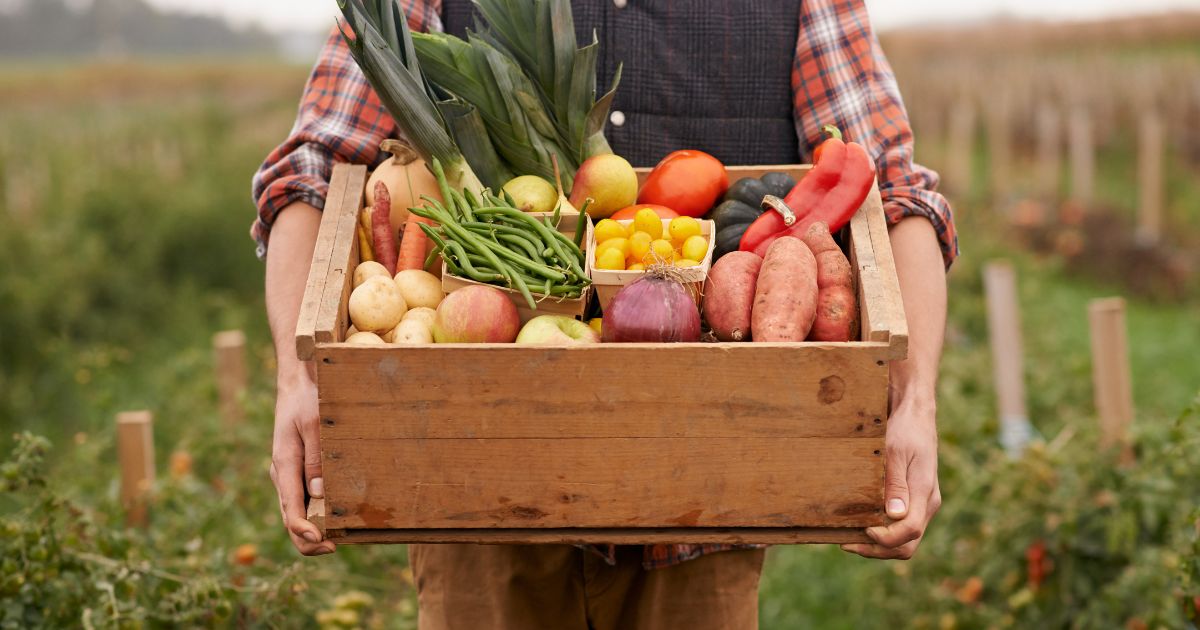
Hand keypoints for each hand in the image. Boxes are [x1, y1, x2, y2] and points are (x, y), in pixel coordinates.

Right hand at [269, 371, 335, 555]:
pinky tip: (336, 518)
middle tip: (336, 547)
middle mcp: (283, 476)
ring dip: (314, 529)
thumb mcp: (315, 425)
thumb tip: (319, 494)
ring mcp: (289, 476)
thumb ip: (316, 459)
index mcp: (284, 466)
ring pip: (296, 513)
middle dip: (310, 540)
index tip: (324, 543)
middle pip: (290, 520)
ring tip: (341, 538)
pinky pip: (303, 500)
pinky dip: (316, 515)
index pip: (290, 510)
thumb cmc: (307, 400)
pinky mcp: (297, 472)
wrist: (298, 383)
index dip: (305, 532)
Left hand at [842, 397, 940, 559]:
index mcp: (924, 493)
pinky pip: (901, 527)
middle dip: (878, 550)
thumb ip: (895, 484)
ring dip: (878, 545)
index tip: (862, 530)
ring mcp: (922, 503)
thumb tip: (894, 515)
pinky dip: (882, 533)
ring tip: (849, 538)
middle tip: (847, 543)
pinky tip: (860, 525)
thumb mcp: (896, 452)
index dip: (884, 539)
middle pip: (907, 544)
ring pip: (905, 540)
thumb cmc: (904, 430)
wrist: (915, 415)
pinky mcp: (914, 500)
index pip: (909, 532)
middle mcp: (927, 504)